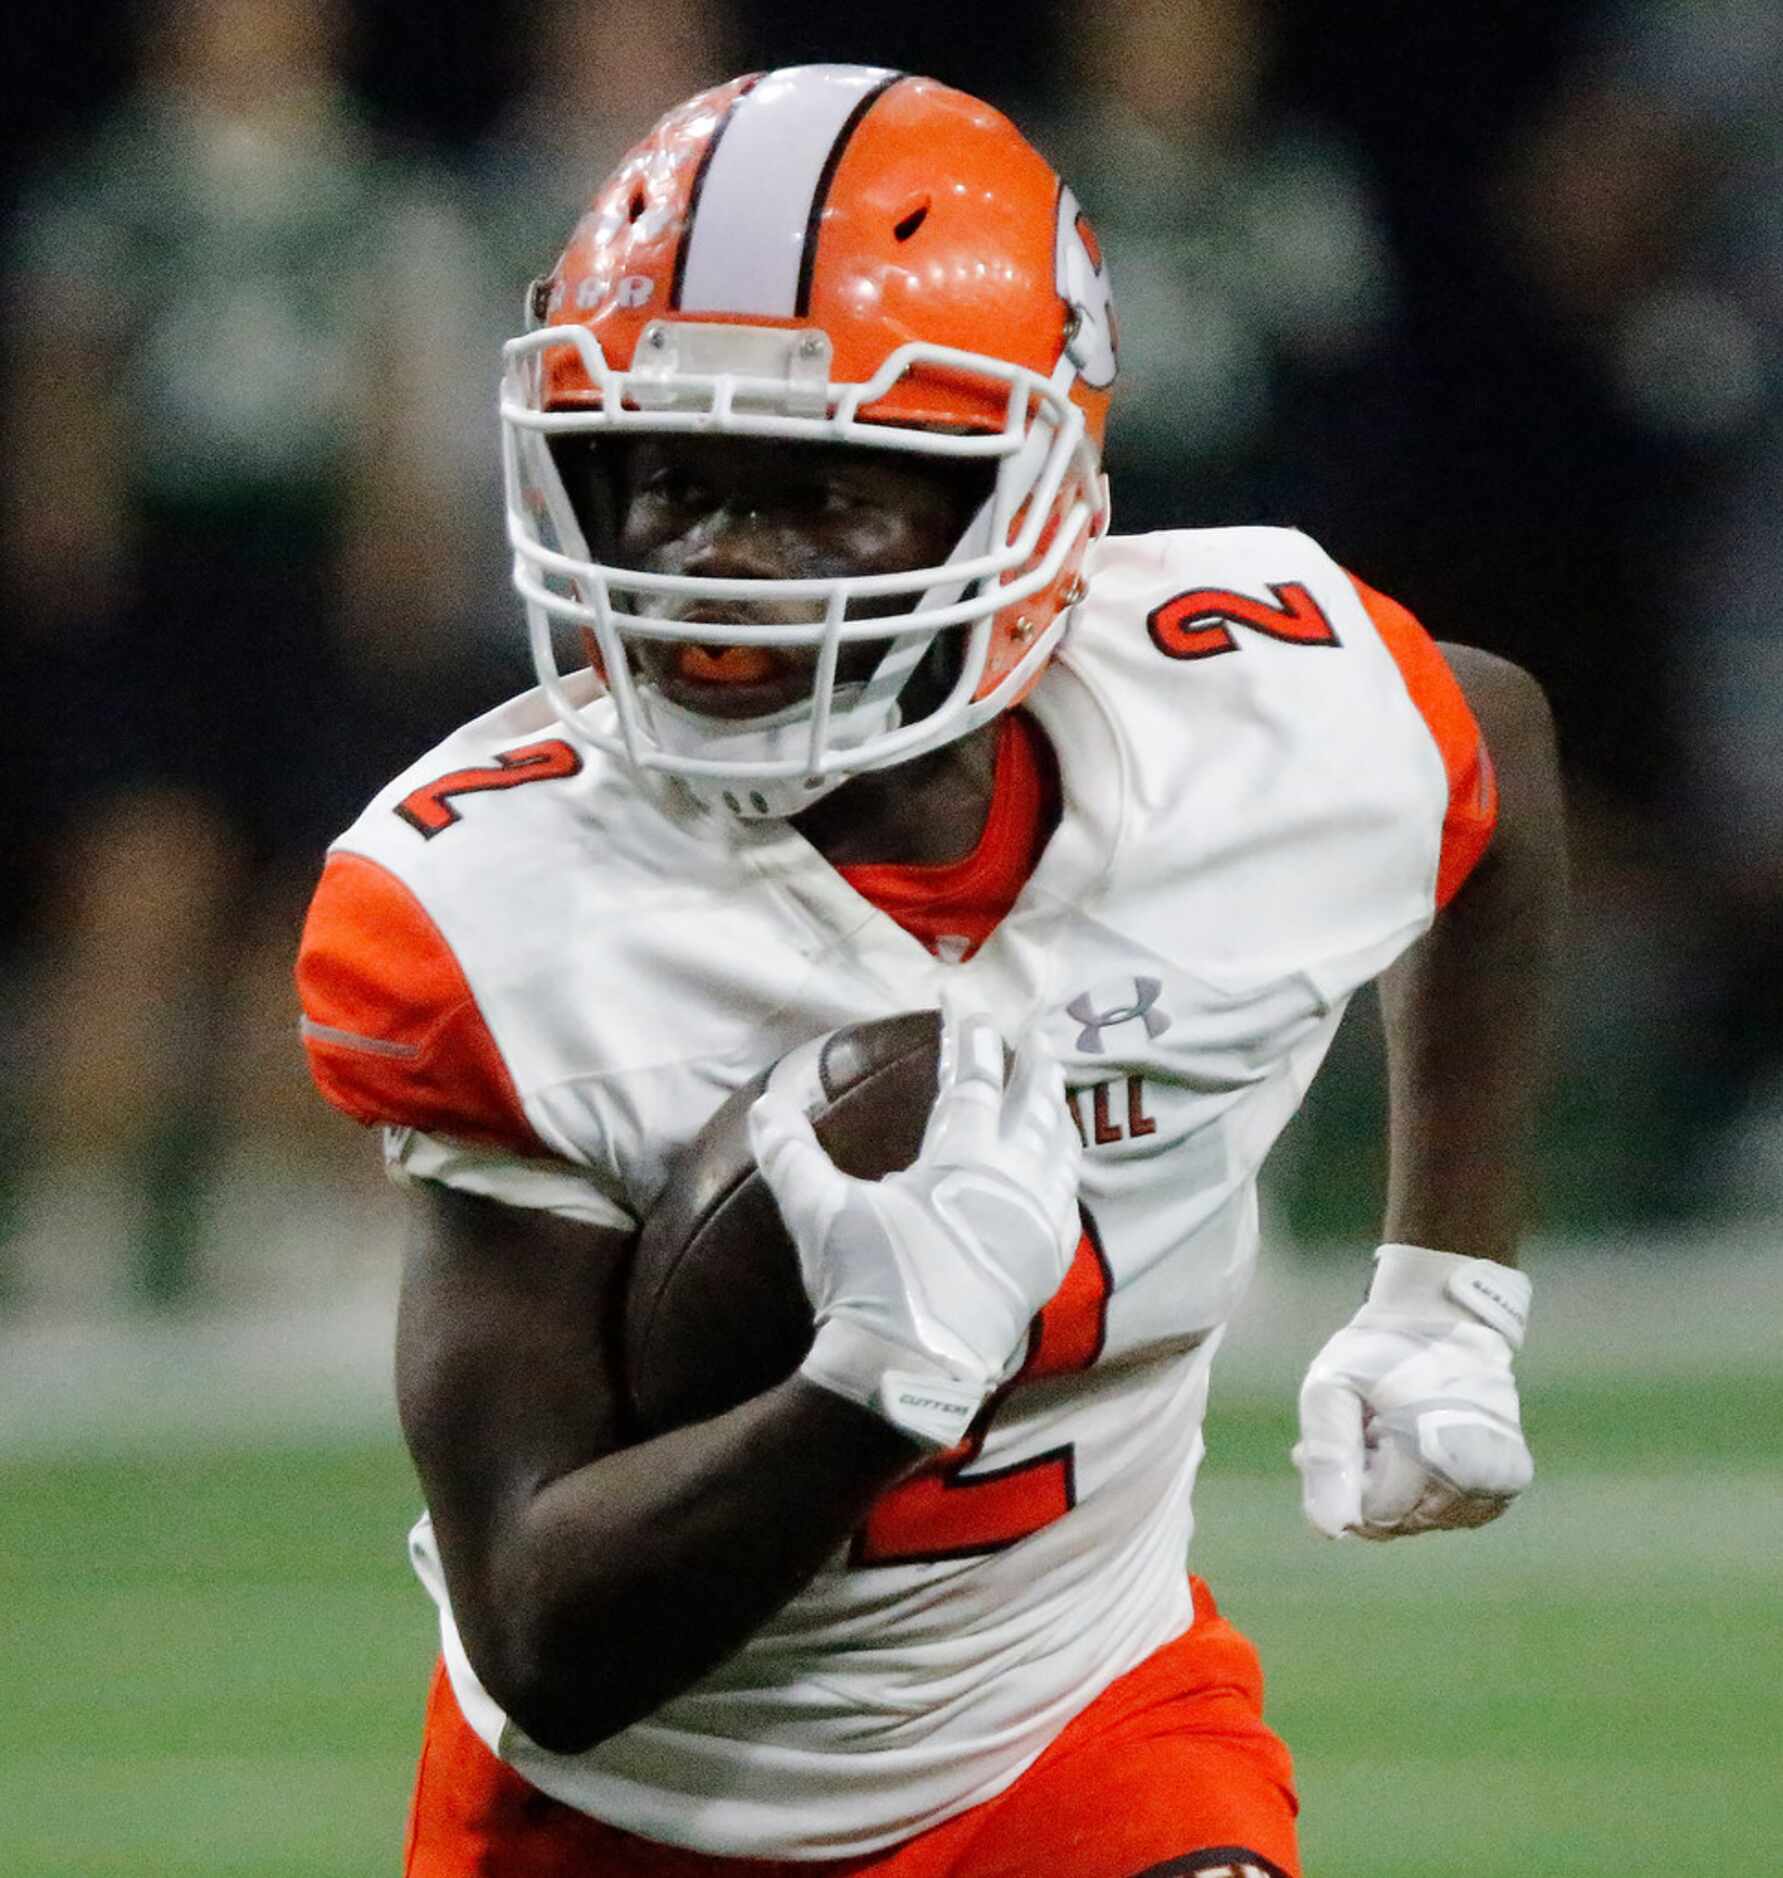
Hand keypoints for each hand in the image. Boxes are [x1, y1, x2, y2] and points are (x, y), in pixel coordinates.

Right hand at [748, 992, 1081, 1447]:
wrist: (908, 1377)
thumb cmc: (865, 1287)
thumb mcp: (819, 1214)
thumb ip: (792, 1154)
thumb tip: (766, 1104)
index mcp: (964, 1164)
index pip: (972, 1080)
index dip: (967, 1035)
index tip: (963, 1001)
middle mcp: (1013, 1187)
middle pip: (1036, 1107)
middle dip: (1034, 1065)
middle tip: (1038, 1033)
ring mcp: (1036, 1228)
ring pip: (1059, 1152)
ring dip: (1054, 1115)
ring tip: (1051, 1094)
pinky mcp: (1043, 1266)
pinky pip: (1065, 1201)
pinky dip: (1062, 1170)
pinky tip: (1056, 1173)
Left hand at [1293, 1244, 1532, 1539]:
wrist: (1445, 1319)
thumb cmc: (1379, 1353)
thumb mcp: (1331, 1388)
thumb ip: (1327, 1458)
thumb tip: (1330, 1530)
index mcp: (1430, 1448)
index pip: (1374, 1514)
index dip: (1351, 1481)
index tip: (1354, 1432)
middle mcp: (1475, 1472)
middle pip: (1400, 1522)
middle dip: (1373, 1484)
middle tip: (1370, 1428)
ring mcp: (1499, 1480)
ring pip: (1427, 1521)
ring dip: (1402, 1487)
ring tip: (1398, 1432)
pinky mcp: (1512, 1481)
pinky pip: (1457, 1514)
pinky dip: (1434, 1489)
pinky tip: (1425, 1445)